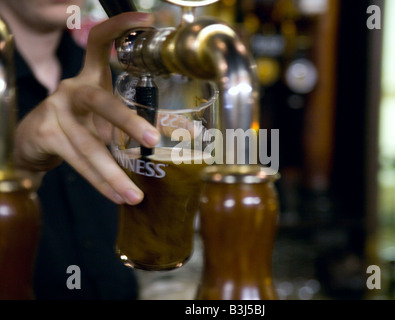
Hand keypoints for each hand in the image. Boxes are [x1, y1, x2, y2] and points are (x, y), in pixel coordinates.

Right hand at [14, 12, 159, 204]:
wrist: (34, 140)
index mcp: (90, 78)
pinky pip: (78, 162)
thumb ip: (134, 119)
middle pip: (100, 100)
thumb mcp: (105, 115)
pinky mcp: (47, 135)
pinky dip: (100, 182)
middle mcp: (72, 90)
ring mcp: (56, 112)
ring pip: (89, 144)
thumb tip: (185, 133)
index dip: (120, 27)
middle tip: (154, 139)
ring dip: (114, 173)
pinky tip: (117, 196)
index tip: (148, 18)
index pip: (98, 42)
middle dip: (127, 121)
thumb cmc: (80, 122)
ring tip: (135, 195)